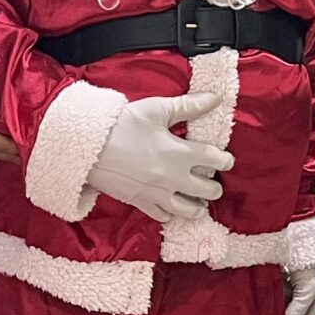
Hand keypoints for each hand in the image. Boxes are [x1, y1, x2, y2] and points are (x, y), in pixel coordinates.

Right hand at [83, 91, 234, 226]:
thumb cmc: (122, 125)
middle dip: (215, 186)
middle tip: (212, 180)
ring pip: (189, 209)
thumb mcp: (156, 110)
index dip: (226, 160)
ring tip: (200, 200)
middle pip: (208, 190)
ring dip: (199, 205)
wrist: (88, 147)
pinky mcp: (141, 202)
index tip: (227, 160)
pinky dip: (172, 214)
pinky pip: (164, 216)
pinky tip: (174, 207)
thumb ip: (188, 106)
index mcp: (179, 152)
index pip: (216, 160)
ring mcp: (157, 193)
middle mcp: (173, 177)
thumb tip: (215, 97)